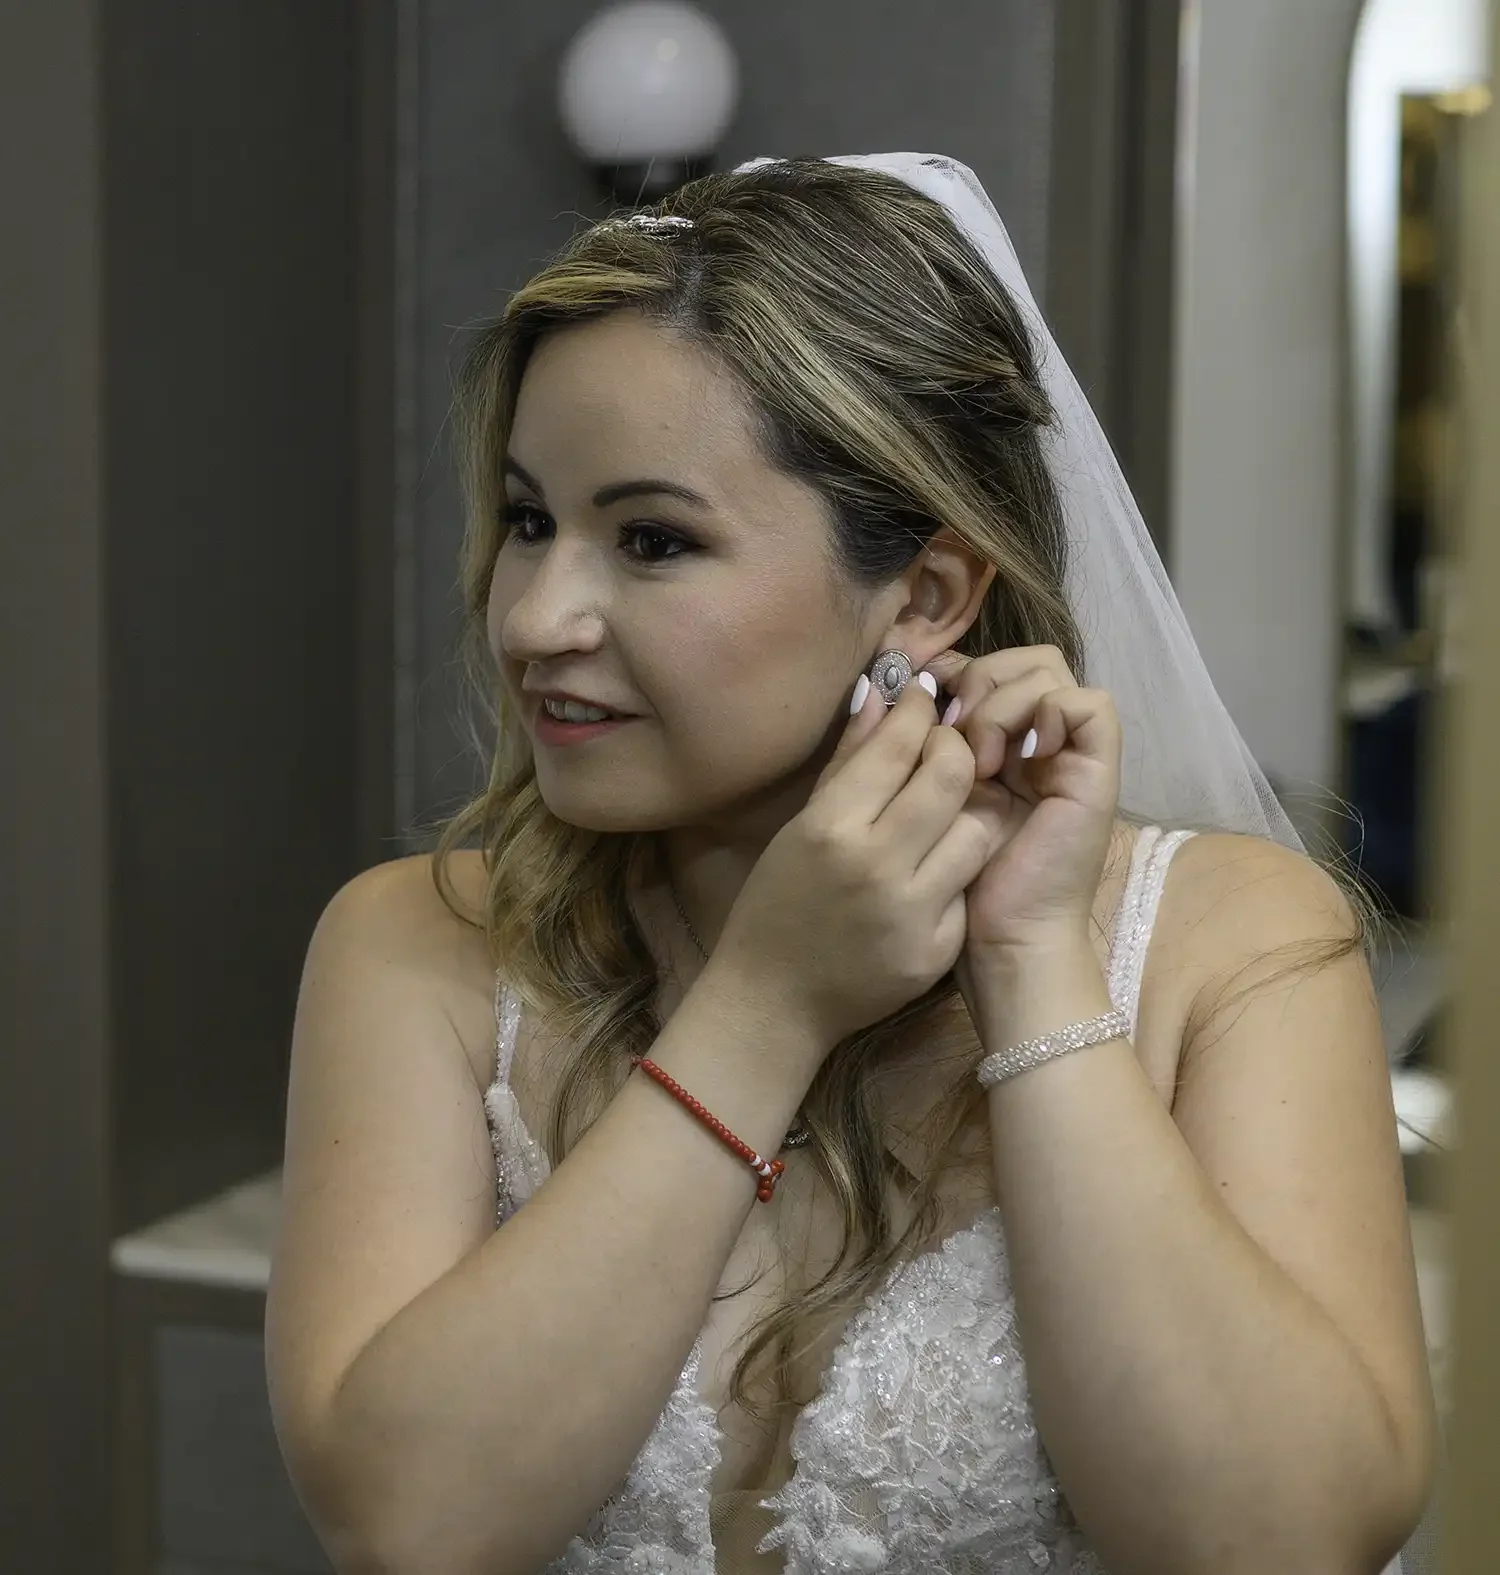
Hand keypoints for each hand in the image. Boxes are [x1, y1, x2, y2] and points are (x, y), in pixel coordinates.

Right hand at [715, 670, 1006, 1050]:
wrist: (774, 1002)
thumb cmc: (777, 904)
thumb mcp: (800, 827)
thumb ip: (847, 761)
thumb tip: (881, 694)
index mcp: (831, 826)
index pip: (898, 743)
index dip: (919, 710)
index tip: (924, 699)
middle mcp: (876, 864)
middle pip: (954, 774)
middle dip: (957, 748)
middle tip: (945, 748)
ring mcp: (913, 912)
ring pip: (979, 829)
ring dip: (966, 812)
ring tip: (943, 815)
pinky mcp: (938, 950)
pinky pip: (968, 888)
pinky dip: (956, 873)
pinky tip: (931, 875)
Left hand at [924, 646, 1120, 965]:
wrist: (1004, 939)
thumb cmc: (957, 880)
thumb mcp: (926, 796)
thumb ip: (918, 742)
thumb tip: (898, 682)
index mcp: (1003, 743)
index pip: (992, 666)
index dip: (958, 671)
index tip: (925, 705)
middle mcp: (1041, 741)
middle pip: (1024, 658)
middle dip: (980, 680)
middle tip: (955, 731)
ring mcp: (1073, 753)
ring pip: (1048, 671)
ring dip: (1002, 703)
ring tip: (982, 758)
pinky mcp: (1098, 770)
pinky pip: (1088, 704)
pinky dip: (1047, 714)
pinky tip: (1016, 759)